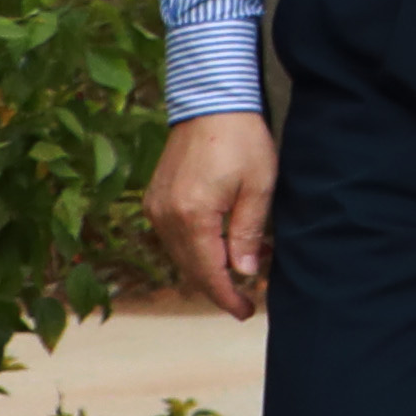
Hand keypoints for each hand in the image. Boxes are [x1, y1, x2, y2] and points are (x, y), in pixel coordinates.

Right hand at [145, 114, 272, 315]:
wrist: (211, 103)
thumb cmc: (242, 141)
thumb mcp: (258, 187)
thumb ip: (248, 233)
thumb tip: (242, 273)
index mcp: (192, 217)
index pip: (207, 272)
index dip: (227, 297)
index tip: (245, 312)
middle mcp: (165, 216)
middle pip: (191, 268)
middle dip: (220, 286)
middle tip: (249, 297)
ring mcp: (157, 207)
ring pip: (182, 254)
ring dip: (211, 266)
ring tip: (247, 264)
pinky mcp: (156, 198)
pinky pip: (176, 236)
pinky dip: (199, 247)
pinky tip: (225, 243)